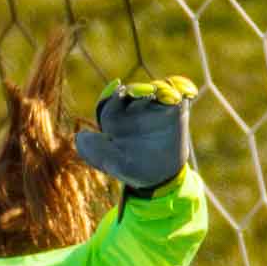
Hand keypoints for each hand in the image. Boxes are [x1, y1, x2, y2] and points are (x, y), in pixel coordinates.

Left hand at [74, 75, 197, 194]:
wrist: (159, 177)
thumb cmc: (132, 168)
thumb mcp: (112, 163)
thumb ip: (95, 152)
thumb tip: (80, 137)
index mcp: (116, 116)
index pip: (112, 102)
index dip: (113, 96)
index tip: (119, 92)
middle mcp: (134, 107)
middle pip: (136, 91)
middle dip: (139, 90)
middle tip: (143, 93)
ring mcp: (156, 105)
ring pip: (158, 89)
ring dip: (162, 89)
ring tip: (166, 96)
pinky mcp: (176, 107)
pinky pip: (180, 93)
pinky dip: (182, 89)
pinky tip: (186, 93)